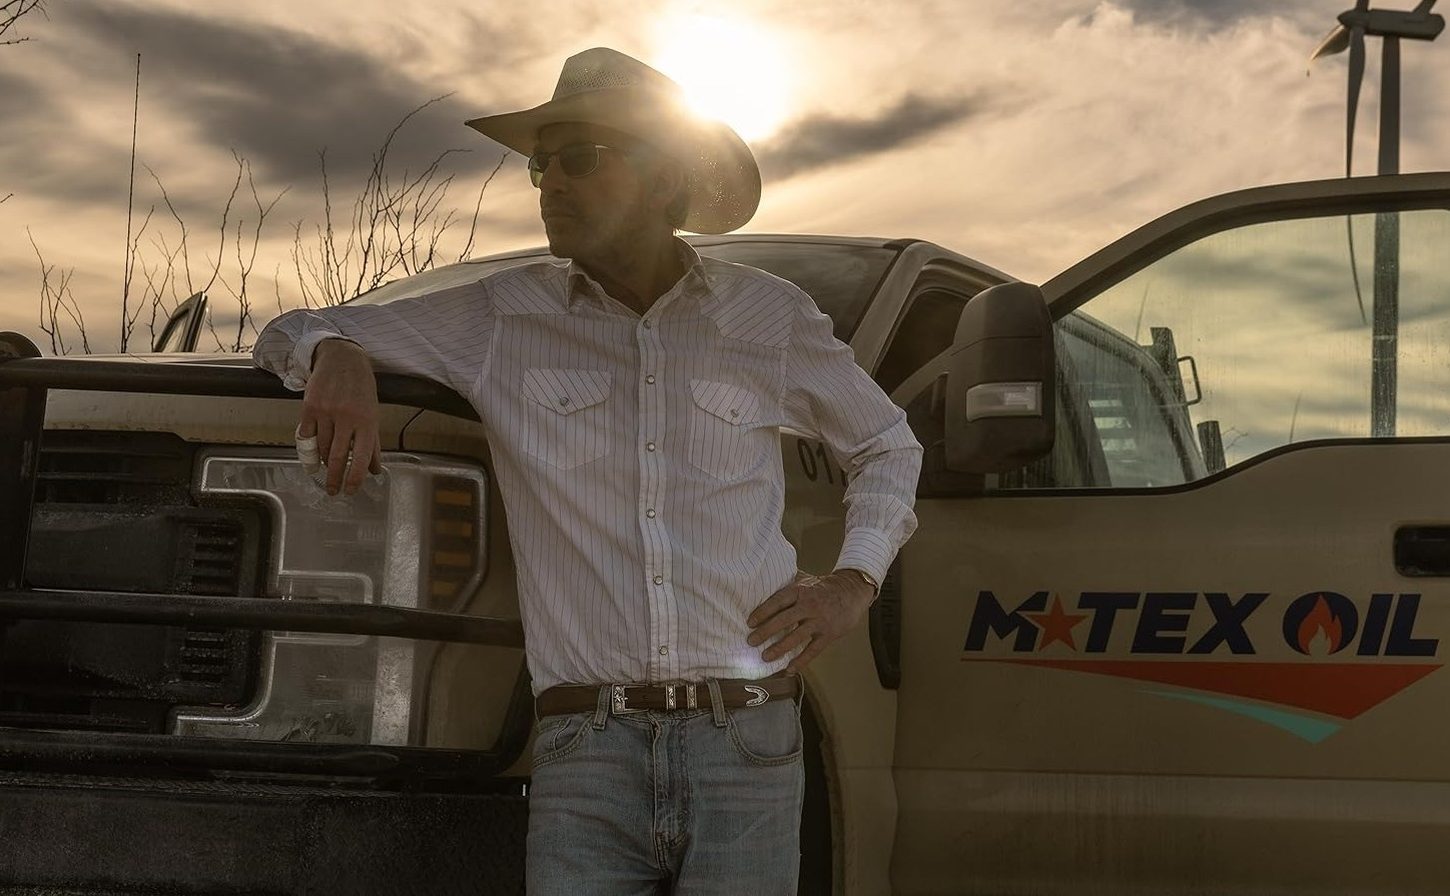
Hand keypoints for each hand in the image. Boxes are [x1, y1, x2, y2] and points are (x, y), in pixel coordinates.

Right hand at [299, 339, 382, 494]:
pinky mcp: (309, 408)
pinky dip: (310, 449)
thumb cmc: (361, 388)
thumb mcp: (373, 414)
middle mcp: (347, 418)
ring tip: (327, 467)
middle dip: (335, 478)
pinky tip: (313, 455)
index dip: (355, 478)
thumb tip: (375, 470)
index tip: (350, 490)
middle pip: (337, 457)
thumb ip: (373, 444)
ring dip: (324, 462)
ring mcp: (326, 412)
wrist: (342, 360)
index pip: (362, 458)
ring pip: (321, 448)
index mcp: (367, 422)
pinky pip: (306, 436)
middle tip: (333, 490)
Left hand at [746, 570, 876, 674]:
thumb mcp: (806, 581)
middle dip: (765, 632)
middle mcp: (809, 606)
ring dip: (779, 648)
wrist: (853, 591)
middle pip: (784, 620)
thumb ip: (788, 586)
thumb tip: (763, 590)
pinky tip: (789, 669)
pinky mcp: (829, 634)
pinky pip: (812, 650)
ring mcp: (819, 621)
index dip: (763, 612)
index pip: (778, 601)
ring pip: (796, 637)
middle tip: (751, 641)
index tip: (750, 622)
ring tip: (765, 657)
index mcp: (800, 591)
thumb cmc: (824, 587)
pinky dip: (800, 661)